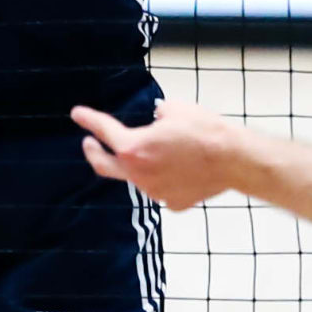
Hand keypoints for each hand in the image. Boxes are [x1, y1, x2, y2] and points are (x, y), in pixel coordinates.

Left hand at [72, 96, 247, 212]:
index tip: (77, 113)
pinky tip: (181, 169)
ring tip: (157, 151)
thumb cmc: (204, 130)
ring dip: (139, 165)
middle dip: (94, 152)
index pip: (105, 130)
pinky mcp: (174, 202)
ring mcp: (156, 192)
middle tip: (89, 143)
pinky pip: (163, 188)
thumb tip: (158, 119)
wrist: (233, 159)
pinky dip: (166, 178)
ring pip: (139, 177)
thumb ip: (159, 115)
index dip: (89, 120)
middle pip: (106, 165)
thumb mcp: (176, 108)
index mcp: (134, 147)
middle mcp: (139, 174)